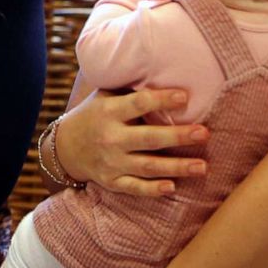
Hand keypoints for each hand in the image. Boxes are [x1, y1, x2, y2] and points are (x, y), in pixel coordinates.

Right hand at [58, 87, 207, 196]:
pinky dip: (152, 189)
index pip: (139, 104)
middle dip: (177, 136)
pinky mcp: (111, 182)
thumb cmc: (94, 115)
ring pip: (147, 166)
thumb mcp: (105, 97)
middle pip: (148, 138)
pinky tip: (173, 187)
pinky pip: (134, 188)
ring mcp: (111, 162)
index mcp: (109, 111)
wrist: (63, 148)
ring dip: (176, 167)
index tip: (185, 97)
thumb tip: (167, 77)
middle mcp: (110, 138)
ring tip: (202, 166)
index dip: (162, 100)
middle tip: (204, 133)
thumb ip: (130, 91)